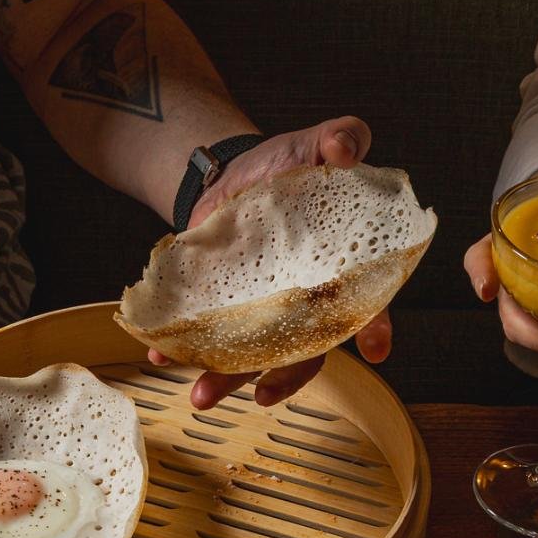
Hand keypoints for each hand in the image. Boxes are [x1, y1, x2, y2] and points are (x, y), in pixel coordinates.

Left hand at [162, 115, 393, 409]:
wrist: (230, 174)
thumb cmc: (287, 166)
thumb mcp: (313, 145)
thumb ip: (341, 139)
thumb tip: (345, 147)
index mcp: (341, 272)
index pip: (367, 306)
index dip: (375, 327)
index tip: (375, 349)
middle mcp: (305, 305)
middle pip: (304, 352)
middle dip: (283, 379)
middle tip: (262, 397)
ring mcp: (263, 312)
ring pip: (252, 358)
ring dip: (225, 381)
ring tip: (199, 398)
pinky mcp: (225, 310)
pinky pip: (208, 339)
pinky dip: (181, 351)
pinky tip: (161, 356)